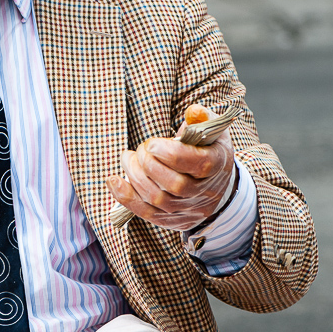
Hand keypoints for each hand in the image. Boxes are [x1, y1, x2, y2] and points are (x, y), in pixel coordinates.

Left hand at [105, 110, 234, 231]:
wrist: (218, 186)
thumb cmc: (208, 151)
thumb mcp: (212, 130)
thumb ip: (202, 118)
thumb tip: (193, 111)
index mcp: (218, 164)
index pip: (198, 164)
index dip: (170, 154)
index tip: (152, 144)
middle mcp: (206, 191)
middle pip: (175, 184)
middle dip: (149, 164)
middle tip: (140, 149)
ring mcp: (190, 209)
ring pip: (158, 200)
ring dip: (135, 177)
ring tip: (127, 159)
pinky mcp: (173, 220)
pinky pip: (147, 213)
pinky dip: (126, 198)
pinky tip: (114, 181)